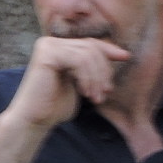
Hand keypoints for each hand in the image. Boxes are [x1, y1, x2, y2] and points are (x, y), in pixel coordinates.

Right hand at [5, 36, 132, 132]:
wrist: (36, 119)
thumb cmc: (57, 105)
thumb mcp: (82, 82)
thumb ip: (94, 67)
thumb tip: (122, 53)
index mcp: (58, 47)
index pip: (90, 44)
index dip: (109, 50)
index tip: (126, 57)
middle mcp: (51, 43)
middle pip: (91, 48)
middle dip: (103, 71)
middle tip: (106, 92)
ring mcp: (47, 46)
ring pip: (87, 55)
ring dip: (97, 78)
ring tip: (96, 98)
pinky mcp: (46, 54)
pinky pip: (78, 60)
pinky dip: (87, 78)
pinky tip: (85, 93)